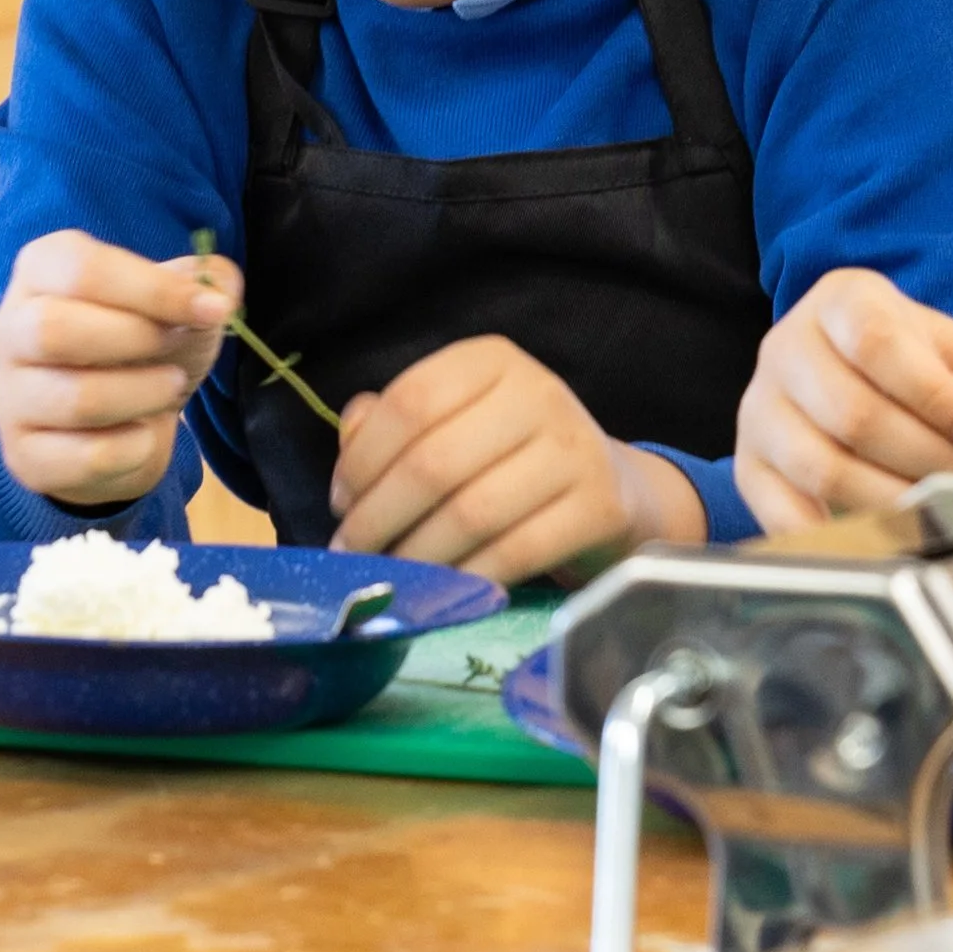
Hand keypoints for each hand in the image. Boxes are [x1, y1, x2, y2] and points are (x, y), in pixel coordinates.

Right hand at [0, 231, 236, 509]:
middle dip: (136, 339)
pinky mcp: (26, 456)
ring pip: (77, 399)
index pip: (83, 270)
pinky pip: (90, 456)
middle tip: (176, 348)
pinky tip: (144, 433)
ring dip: (144, 394)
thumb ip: (205, 280)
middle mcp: (10, 329)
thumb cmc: (141, 345)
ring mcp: (10, 398)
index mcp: (41, 270)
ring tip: (170, 386)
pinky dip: (137, 447)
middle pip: (54, 330)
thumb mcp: (175, 300)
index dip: (155, 289)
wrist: (120, 425)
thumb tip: (216, 292)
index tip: (213, 310)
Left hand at [327, 335, 702, 586]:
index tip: (340, 503)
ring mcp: (574, 449)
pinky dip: (469, 578)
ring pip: (471, 513)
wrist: (611, 491)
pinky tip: (446, 591)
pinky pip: (515, 552)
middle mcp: (539, 392)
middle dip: (378, 518)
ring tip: (394, 576)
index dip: (362, 459)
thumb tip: (349, 441)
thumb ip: (392, 423)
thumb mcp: (454, 422)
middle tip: (354, 553)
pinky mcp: (599, 507)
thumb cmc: (509, 457)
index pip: (411, 402)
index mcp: (492, 360)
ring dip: (418, 555)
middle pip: (434, 461)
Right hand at [735, 268, 952, 529]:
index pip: (877, 342)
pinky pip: (785, 515)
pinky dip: (839, 535)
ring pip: (822, 468)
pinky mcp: (748, 467)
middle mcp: (786, 345)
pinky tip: (883, 533)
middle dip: (923, 455)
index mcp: (843, 300)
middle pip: (851, 412)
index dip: (933, 394)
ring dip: (891, 499)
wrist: (887, 403)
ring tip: (933, 505)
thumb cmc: (934, 381)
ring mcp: (760, 408)